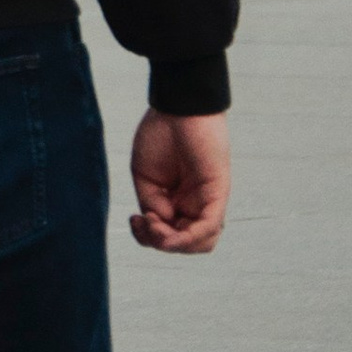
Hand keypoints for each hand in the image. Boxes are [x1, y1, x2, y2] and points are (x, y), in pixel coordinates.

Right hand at [128, 107, 231, 254]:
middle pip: (185, 243)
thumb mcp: (146, 178)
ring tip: (155, 226)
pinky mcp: (218, 193)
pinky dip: (187, 237)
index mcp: (177, 199)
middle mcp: (195, 203)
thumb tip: (164, 223)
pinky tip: (165, 230)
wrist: (177, 106)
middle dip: (159, 243)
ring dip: (174, 245)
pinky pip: (209, 227)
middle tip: (144, 222)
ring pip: (201, 242)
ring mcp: (208, 199)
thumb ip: (153, 205)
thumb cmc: (161, 134)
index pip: (169, 234)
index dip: (149, 237)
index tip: (134, 219)